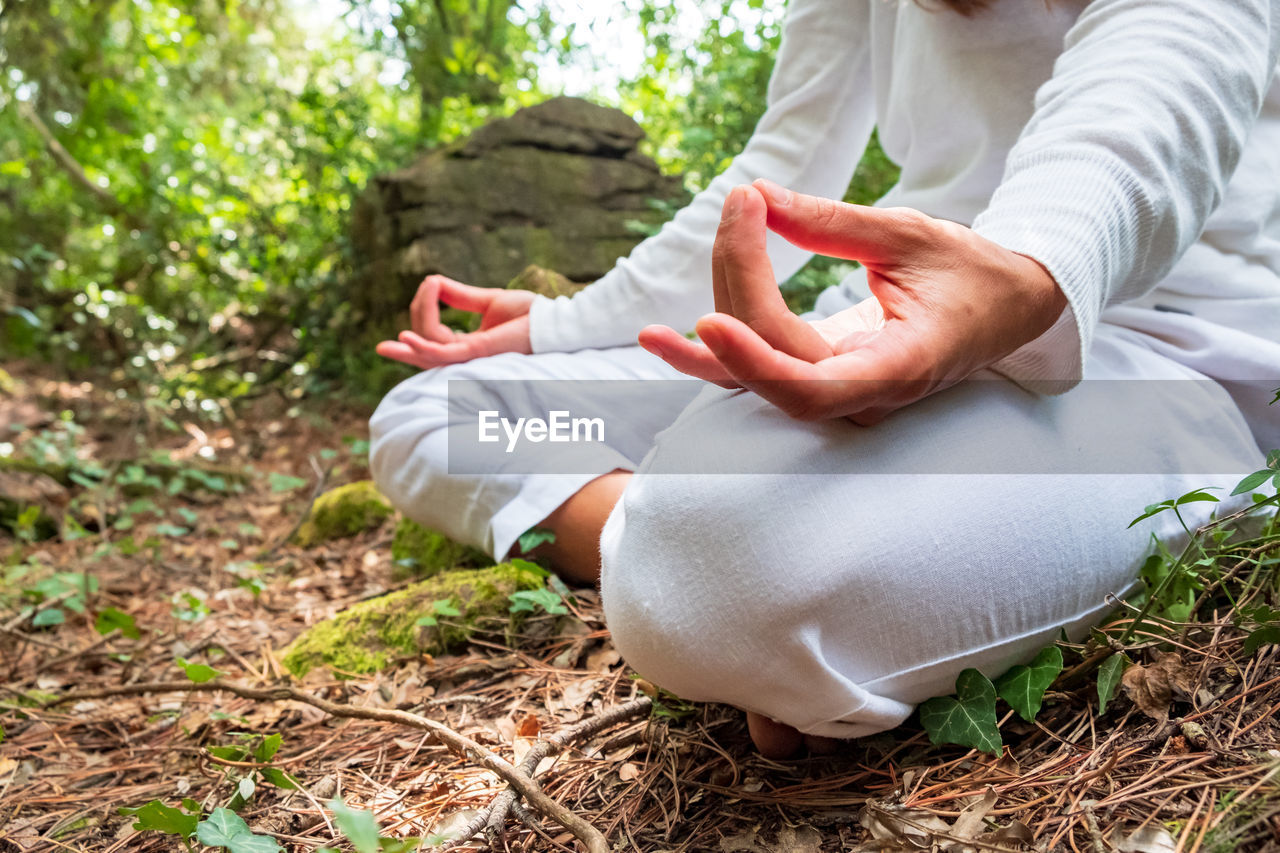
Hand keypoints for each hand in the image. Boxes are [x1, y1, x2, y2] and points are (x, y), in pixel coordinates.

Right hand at [375, 274, 533, 368]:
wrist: (552, 321)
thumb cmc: (528, 314)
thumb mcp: (488, 301)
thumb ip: (460, 295)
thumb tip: (434, 281)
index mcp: (468, 345)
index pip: (433, 335)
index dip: (425, 308)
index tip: (431, 281)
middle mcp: (466, 356)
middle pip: (426, 349)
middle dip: (409, 337)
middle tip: (400, 321)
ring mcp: (472, 356)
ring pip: (430, 353)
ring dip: (413, 341)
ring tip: (395, 339)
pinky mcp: (479, 351)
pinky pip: (444, 353)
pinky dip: (424, 346)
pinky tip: (406, 338)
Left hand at [637, 181, 1065, 423]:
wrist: (1005, 308)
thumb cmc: (970, 274)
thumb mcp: (909, 236)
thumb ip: (830, 222)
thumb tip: (756, 196)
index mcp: (895, 369)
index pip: (808, 388)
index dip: (752, 363)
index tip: (708, 319)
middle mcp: (858, 393)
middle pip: (769, 356)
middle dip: (740, 276)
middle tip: (744, 201)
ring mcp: (834, 390)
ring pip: (750, 369)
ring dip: (715, 306)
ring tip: (711, 235)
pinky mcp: (815, 374)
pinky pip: (753, 370)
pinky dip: (708, 351)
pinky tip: (662, 337)